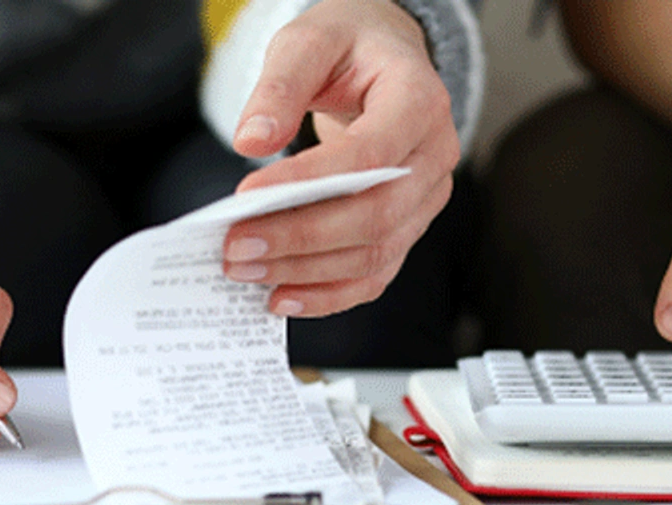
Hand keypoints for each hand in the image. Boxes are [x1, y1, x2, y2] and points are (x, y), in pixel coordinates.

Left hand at [222, 0, 458, 316]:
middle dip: (300, 239)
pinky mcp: (408, 226)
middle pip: (375, 216)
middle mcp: (434, 156)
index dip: (310, 184)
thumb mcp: (310, 40)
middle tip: (237, 248)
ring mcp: (426, 197)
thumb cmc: (351, 48)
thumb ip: (280, 85)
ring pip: (375, 254)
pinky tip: (284, 297)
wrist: (384, 61)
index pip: (370, 156)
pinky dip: (330, 294)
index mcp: (420, 101)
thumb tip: (251, 141)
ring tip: (247, 271)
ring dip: (306, 272)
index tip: (248, 196)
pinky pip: (375, 273)